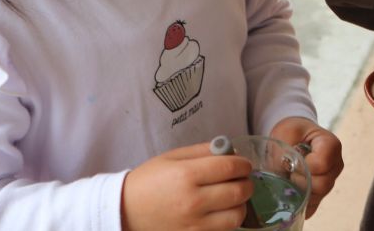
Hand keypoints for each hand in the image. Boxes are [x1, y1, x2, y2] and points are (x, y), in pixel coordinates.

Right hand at [121, 142, 253, 230]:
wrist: (126, 211)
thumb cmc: (149, 181)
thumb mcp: (173, 157)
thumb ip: (204, 151)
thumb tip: (231, 150)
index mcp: (186, 175)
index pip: (230, 167)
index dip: (243, 164)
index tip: (244, 163)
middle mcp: (192, 201)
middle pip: (238, 192)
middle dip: (247, 182)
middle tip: (243, 179)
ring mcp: (194, 225)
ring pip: (236, 216)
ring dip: (241, 204)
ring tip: (233, 197)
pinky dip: (228, 221)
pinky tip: (222, 212)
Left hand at [270, 116, 343, 217]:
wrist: (294, 136)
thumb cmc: (292, 131)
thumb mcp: (286, 132)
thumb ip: (285, 150)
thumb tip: (281, 173)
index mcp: (331, 145)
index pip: (322, 164)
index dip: (305, 166)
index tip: (294, 160)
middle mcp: (336, 165)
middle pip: (323, 185)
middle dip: (301, 181)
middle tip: (289, 172)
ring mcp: (330, 181)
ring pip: (318, 197)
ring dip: (300, 191)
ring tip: (290, 178)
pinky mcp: (322, 193)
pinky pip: (312, 206)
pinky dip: (300, 202)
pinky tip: (292, 191)